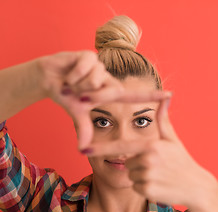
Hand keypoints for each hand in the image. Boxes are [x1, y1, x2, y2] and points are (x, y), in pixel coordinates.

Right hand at [37, 50, 171, 148]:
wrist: (48, 79)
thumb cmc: (66, 95)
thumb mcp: (76, 114)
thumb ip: (84, 128)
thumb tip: (82, 150)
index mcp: (108, 91)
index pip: (132, 96)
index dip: (150, 96)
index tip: (170, 95)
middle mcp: (107, 78)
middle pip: (112, 92)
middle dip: (92, 97)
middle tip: (76, 95)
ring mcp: (99, 65)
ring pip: (96, 80)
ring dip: (78, 86)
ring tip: (70, 83)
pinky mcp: (89, 55)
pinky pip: (85, 68)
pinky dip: (73, 76)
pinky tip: (67, 75)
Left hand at [82, 96, 217, 207]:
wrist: (197, 187)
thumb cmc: (183, 161)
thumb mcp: (172, 139)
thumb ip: (163, 119)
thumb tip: (165, 96)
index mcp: (150, 145)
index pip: (120, 146)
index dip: (101, 147)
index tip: (83, 149)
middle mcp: (147, 160)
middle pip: (126, 162)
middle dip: (137, 164)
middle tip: (156, 166)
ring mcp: (147, 176)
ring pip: (130, 175)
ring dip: (140, 176)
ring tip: (158, 175)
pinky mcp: (148, 191)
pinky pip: (135, 187)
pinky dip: (144, 187)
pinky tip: (159, 185)